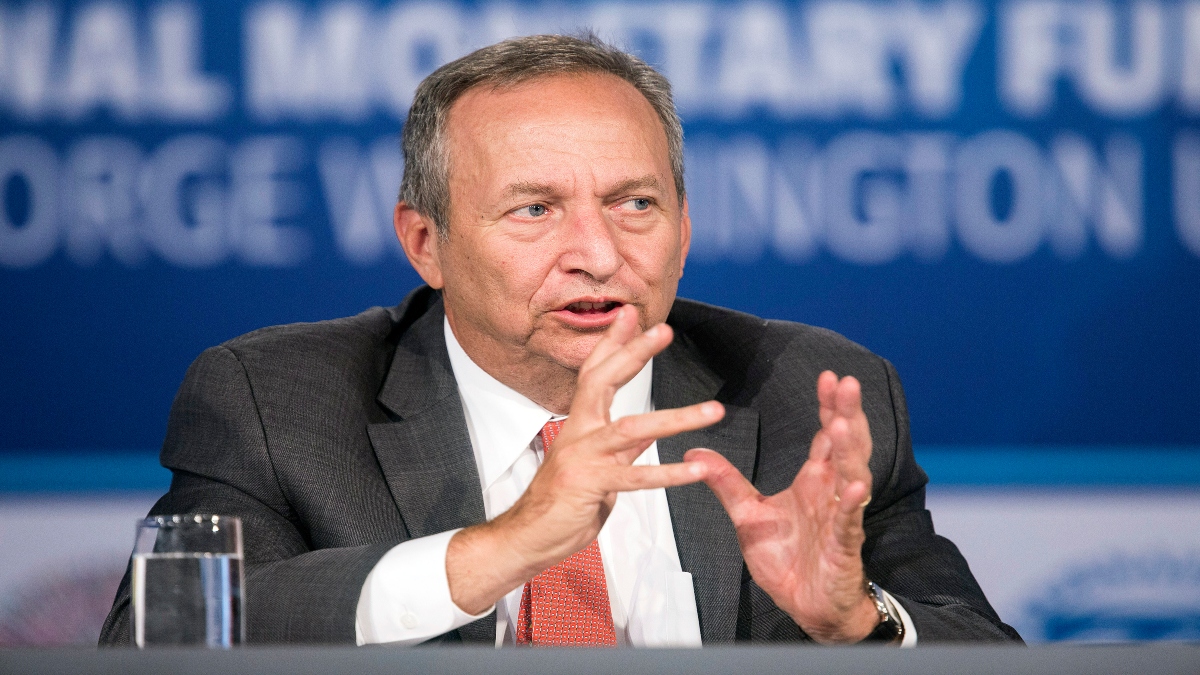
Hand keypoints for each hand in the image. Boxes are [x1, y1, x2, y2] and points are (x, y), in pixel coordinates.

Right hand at [446, 307, 725, 613]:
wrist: (529, 538)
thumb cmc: (561, 503)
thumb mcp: (596, 467)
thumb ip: (621, 448)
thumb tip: (647, 432)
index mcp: (579, 424)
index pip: (595, 373)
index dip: (613, 343)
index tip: (631, 314)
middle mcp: (578, 433)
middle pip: (604, 381)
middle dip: (634, 352)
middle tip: (663, 330)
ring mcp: (583, 457)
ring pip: (633, 428)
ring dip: (677, 418)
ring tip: (714, 410)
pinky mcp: (590, 485)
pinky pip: (636, 477)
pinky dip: (669, 474)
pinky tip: (697, 470)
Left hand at [686, 371, 878, 642]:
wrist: (805, 606)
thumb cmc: (786, 560)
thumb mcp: (747, 515)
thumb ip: (726, 482)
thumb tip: (694, 450)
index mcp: (814, 482)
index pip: (826, 436)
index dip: (829, 407)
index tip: (829, 376)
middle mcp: (832, 493)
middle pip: (846, 446)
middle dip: (847, 414)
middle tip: (847, 382)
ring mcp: (841, 518)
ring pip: (852, 477)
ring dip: (850, 451)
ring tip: (845, 423)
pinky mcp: (843, 547)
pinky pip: (849, 523)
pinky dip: (851, 505)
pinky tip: (855, 487)